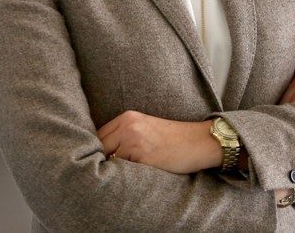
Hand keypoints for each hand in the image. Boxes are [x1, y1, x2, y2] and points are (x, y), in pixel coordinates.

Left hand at [97, 111, 219, 173]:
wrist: (198, 142)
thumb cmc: (173, 139)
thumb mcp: (145, 128)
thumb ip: (123, 135)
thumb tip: (100, 153)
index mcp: (127, 117)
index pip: (98, 135)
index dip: (96, 150)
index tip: (97, 160)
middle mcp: (128, 125)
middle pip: (99, 146)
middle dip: (100, 159)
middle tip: (103, 171)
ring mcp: (134, 140)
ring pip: (109, 159)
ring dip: (111, 169)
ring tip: (119, 175)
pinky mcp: (142, 155)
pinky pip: (123, 169)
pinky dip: (124, 175)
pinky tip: (132, 177)